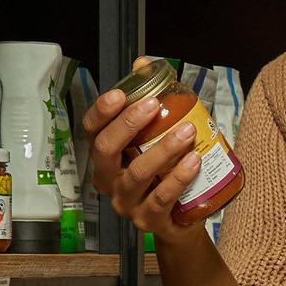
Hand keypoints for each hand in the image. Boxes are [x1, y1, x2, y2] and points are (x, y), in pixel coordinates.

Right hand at [84, 62, 213, 248]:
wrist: (182, 220)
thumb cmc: (165, 172)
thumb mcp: (156, 137)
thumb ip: (148, 101)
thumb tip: (144, 64)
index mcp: (106, 157)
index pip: (92, 131)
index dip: (101, 112)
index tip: (119, 94)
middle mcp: (109, 180)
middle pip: (106, 150)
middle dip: (128, 124)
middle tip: (155, 104)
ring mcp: (126, 203)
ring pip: (136, 173)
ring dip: (162, 149)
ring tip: (187, 132)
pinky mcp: (148, 221)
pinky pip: (161, 198)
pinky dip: (178, 178)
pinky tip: (194, 161)